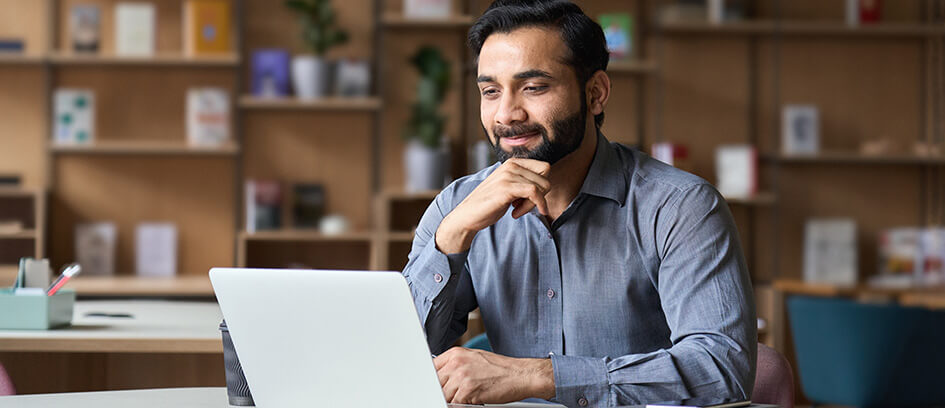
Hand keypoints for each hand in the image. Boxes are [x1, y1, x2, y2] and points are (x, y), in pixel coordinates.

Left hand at [434, 347, 554, 404]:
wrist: (521, 375)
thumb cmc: (501, 368)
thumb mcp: (474, 359)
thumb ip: (456, 365)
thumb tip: (443, 376)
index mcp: (456, 353)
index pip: (432, 368)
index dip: (434, 380)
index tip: (437, 386)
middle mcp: (456, 363)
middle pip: (435, 382)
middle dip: (443, 390)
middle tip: (456, 393)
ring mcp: (461, 376)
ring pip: (443, 395)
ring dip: (453, 399)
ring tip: (467, 396)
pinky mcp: (467, 391)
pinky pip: (454, 403)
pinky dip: (461, 405)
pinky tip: (472, 400)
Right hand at [436, 159, 550, 253]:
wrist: (467, 215)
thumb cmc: (489, 204)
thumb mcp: (509, 187)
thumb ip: (524, 182)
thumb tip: (546, 185)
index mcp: (512, 163)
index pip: (544, 168)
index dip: (541, 186)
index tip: (528, 199)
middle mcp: (511, 165)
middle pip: (546, 177)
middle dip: (540, 196)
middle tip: (522, 206)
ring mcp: (508, 175)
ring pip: (541, 186)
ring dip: (533, 204)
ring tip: (517, 210)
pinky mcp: (506, 187)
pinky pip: (534, 193)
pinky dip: (533, 206)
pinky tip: (516, 214)